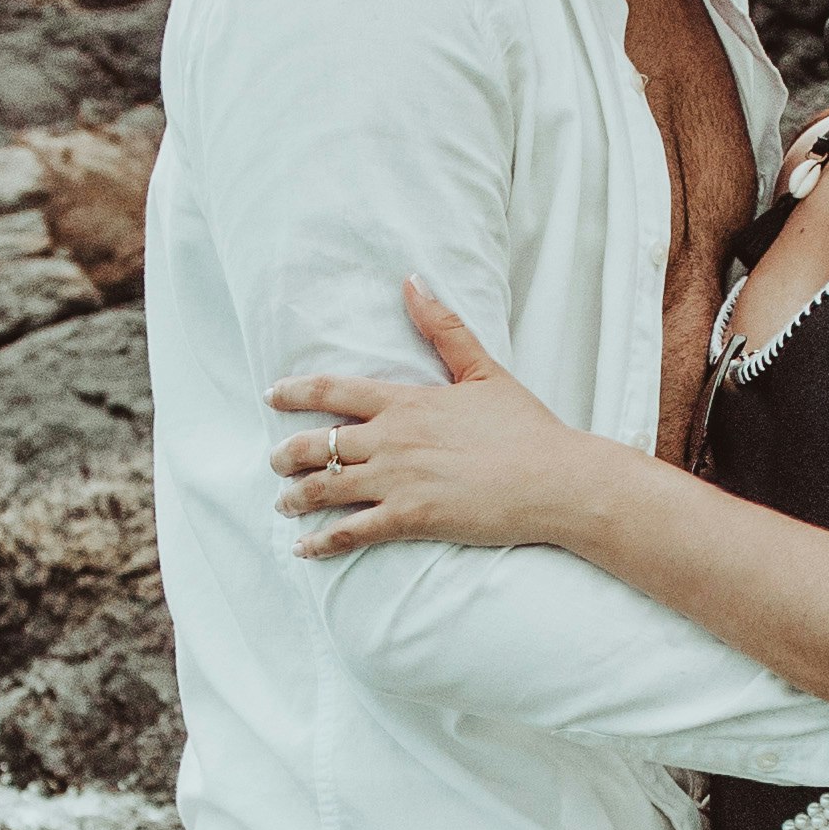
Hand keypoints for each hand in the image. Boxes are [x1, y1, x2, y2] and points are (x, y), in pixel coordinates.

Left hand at [271, 279, 600, 553]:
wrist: (557, 480)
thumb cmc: (525, 427)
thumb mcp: (483, 369)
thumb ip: (443, 328)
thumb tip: (412, 281)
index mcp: (406, 401)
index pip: (333, 391)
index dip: (294, 392)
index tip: (271, 396)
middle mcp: (392, 439)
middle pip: (316, 443)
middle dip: (285, 454)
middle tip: (274, 462)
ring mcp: (398, 480)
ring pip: (325, 488)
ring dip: (294, 497)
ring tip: (282, 504)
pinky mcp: (410, 519)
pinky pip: (351, 531)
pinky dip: (321, 541)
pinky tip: (304, 548)